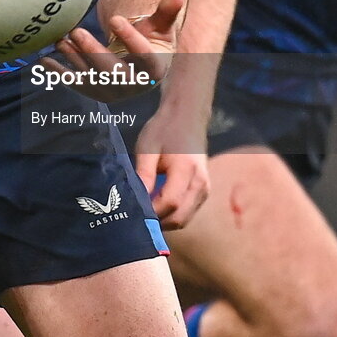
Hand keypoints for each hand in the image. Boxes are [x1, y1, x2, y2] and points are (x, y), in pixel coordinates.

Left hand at [40, 0, 183, 100]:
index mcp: (155, 70)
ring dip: (74, 59)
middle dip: (93, 53)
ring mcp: (112, 91)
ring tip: (61, 39)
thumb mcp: (159, 25)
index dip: (130, 39)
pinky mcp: (92, 90)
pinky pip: (75, 83)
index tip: (116, 18)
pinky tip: (44, 60)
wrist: (137, 61)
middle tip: (77, 32)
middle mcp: (133, 86)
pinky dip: (59, 72)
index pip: (144, 58)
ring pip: (91, 78)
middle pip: (113, 73)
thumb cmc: (150, 38)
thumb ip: (167, 12)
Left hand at [134, 106, 210, 229]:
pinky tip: (156, 205)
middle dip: (157, 221)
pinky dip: (172, 214)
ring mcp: (205, 189)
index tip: (132, 211)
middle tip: (135, 216)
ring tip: (144, 210)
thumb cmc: (165, 129)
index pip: (169, 202)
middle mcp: (201, 184)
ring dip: (165, 220)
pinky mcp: (203, 191)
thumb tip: (135, 201)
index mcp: (187, 170)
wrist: (187, 116)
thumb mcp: (148, 148)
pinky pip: (187, 212)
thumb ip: (143, 175)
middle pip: (179, 217)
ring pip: (184, 218)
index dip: (151, 211)